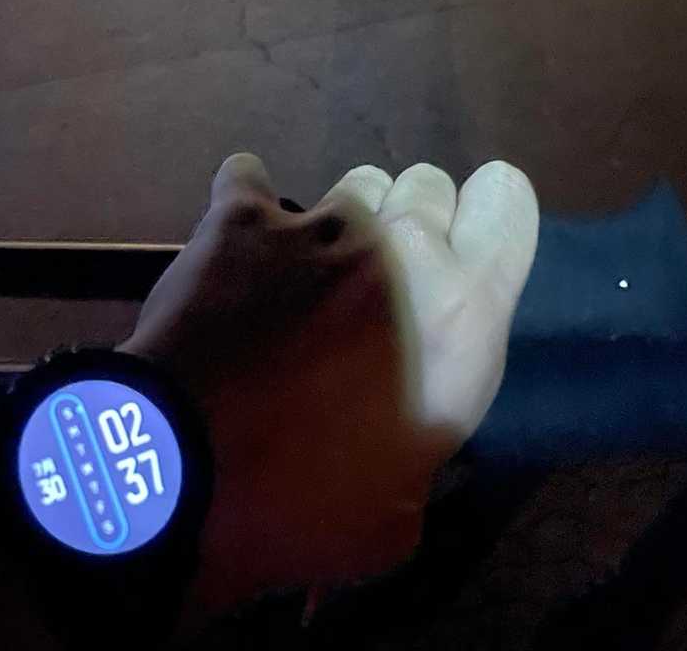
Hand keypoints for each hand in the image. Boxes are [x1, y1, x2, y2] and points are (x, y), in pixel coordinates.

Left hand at [122, 153, 537, 619]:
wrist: (178, 477)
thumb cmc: (302, 507)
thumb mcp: (401, 509)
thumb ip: (424, 435)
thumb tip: (406, 434)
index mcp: (462, 311)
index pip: (508, 198)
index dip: (483, 220)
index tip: (461, 254)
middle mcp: (403, 246)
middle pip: (427, 186)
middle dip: (409, 227)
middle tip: (374, 290)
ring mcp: (318, 224)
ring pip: (355, 184)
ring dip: (339, 226)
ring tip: (301, 281)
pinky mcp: (241, 217)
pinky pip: (250, 178)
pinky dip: (246, 207)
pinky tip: (235, 248)